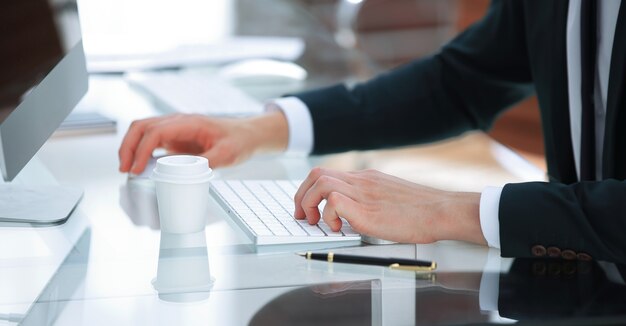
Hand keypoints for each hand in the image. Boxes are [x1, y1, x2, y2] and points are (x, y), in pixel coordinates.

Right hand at [119, 112, 287, 173]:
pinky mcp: (175, 137)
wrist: (246, 134)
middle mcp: (178, 122)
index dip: (142, 150)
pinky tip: (139, 166)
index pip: (156, 132)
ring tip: (127, 168)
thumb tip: (187, 173)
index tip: (137, 169)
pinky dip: (140, 150)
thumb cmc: (238, 140)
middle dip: (128, 146)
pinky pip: (151, 140)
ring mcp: (175, 128)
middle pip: (141, 127)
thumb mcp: (227, 154)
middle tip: (124, 169)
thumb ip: (207, 163)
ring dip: (131, 147)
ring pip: (143, 131)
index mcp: (189, 123)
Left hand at [294, 168, 485, 244]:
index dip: (310, 189)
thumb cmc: (422, 211)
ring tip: (316, 222)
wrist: (442, 211)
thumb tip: (352, 216)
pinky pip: (334, 201)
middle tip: (304, 216)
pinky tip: (339, 228)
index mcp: (367, 178)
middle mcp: (362, 181)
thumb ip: (370, 201)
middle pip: (317, 174)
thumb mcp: (390, 199)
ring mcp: (364, 193)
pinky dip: (328, 215)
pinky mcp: (366, 209)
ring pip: (320, 183)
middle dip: (302, 195)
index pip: (328, 173)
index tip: (308, 207)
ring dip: (309, 203)